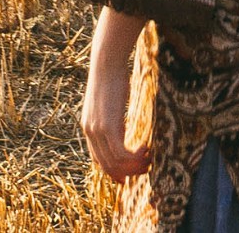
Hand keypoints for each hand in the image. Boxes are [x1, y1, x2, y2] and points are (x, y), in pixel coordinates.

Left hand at [81, 7, 150, 181]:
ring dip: (134, 165)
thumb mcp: (109, 102)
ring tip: (149, 159)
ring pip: (114, 162)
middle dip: (127, 172)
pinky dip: (134, 156)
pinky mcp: (108, 127)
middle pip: (107, 166)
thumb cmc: (112, 77)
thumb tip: (121, 125)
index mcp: (89, 128)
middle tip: (146, 168)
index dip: (114, 171)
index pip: (98, 160)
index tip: (128, 176)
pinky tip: (146, 149)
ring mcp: (97, 131)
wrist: (106, 64)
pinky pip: (121, 153)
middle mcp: (90, 133)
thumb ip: (111, 117)